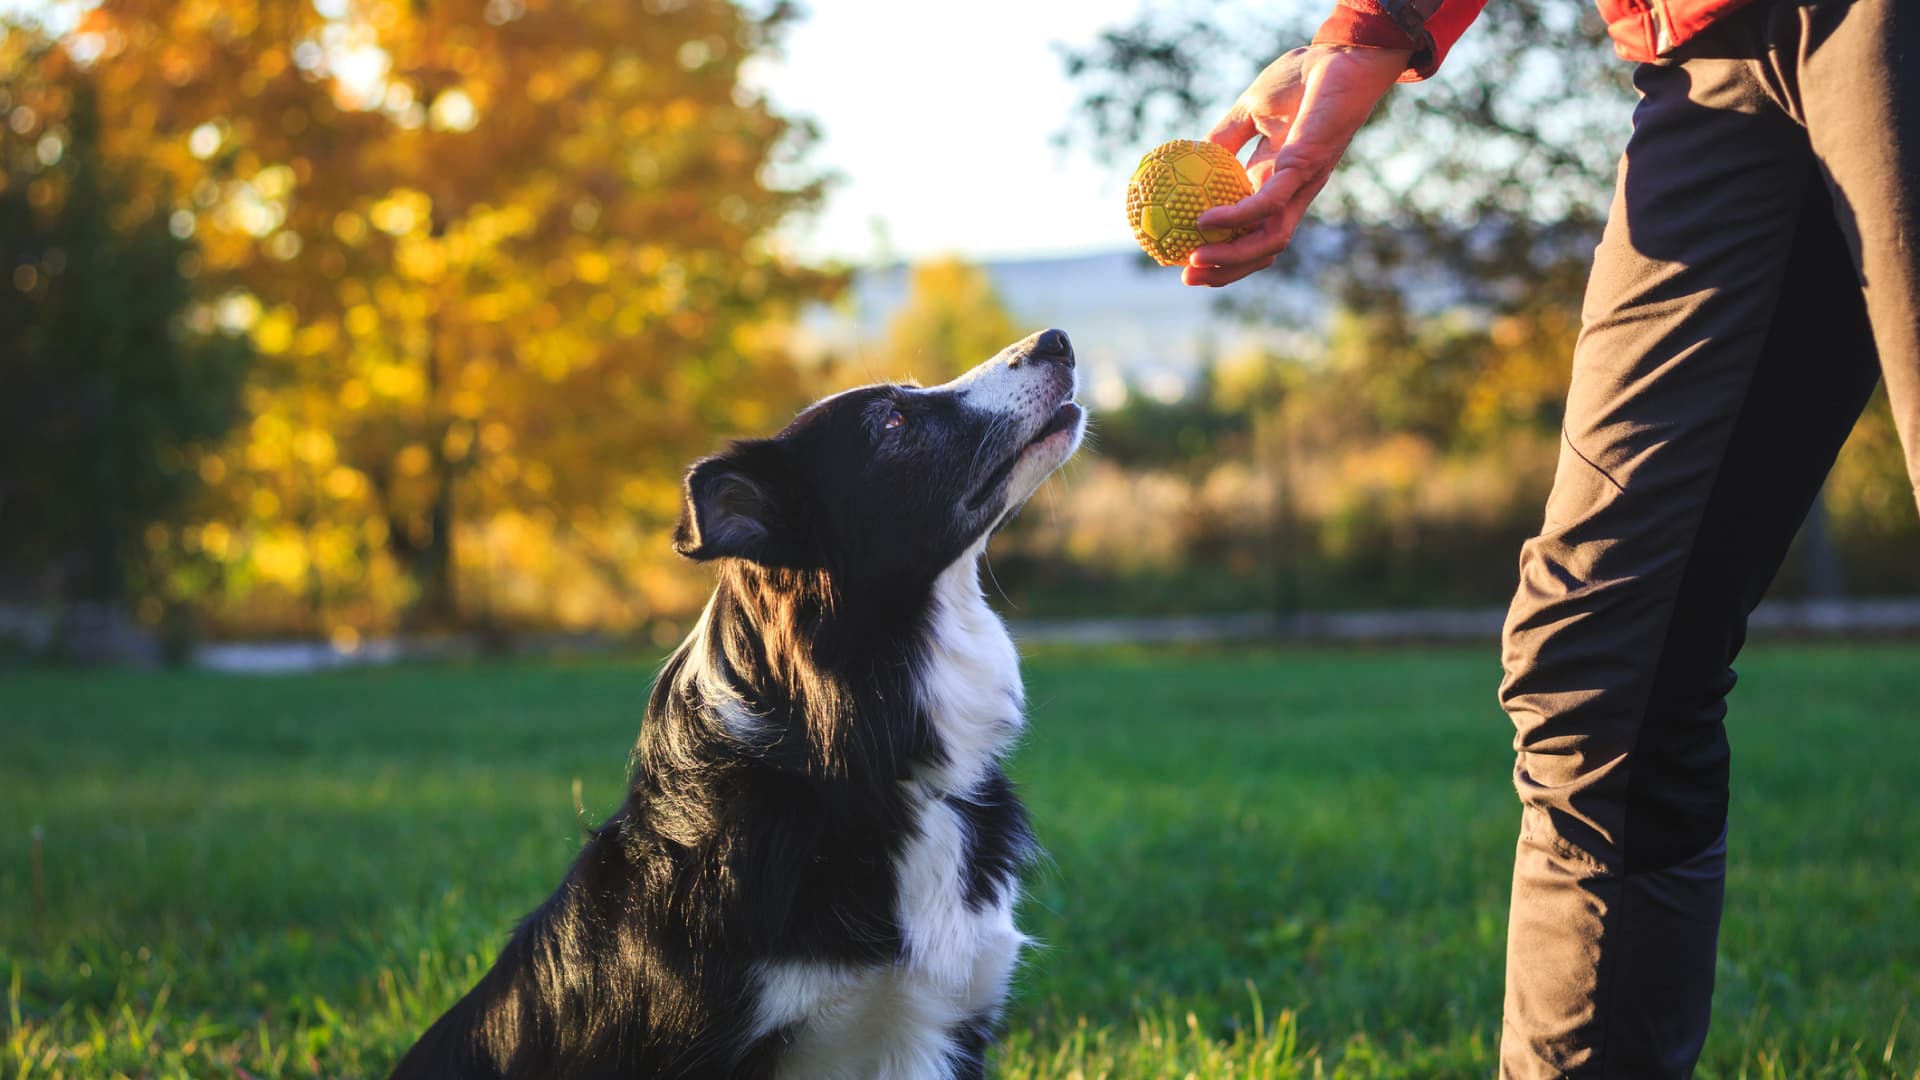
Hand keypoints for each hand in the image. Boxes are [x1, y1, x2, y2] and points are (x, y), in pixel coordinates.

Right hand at [1182, 44, 1408, 287]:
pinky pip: (1268, 203)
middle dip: (1225, 270)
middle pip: (1260, 248)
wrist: (1340, 54)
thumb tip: (1189, 158)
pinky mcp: (1304, 168)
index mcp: (1275, 181)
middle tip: (1186, 276)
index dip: (1223, 249)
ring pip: (1269, 240)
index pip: (1251, 229)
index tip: (1184, 256)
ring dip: (1231, 258)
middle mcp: (1289, 192)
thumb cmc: (1301, 78)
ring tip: (1194, 261)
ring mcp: (1300, 185)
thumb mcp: (1250, 109)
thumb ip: (1225, 136)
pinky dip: (1237, 218)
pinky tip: (1207, 221)